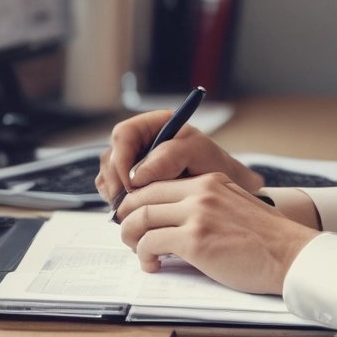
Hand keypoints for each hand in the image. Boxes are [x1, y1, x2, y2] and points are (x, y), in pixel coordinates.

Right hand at [95, 111, 264, 213]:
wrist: (228, 194)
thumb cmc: (217, 168)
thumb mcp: (199, 153)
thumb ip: (169, 156)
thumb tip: (136, 175)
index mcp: (156, 125)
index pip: (123, 135)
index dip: (122, 159)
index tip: (131, 185)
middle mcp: (142, 142)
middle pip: (111, 156)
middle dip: (116, 181)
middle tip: (128, 205)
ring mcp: (135, 164)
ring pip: (108, 175)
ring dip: (116, 194)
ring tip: (137, 210)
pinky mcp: (134, 185)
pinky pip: (113, 192)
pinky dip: (119, 202)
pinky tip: (137, 212)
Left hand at [116, 170, 320, 294]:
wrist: (290, 255)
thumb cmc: (267, 240)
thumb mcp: (235, 206)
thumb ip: (208, 205)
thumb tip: (179, 220)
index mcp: (210, 181)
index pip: (159, 183)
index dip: (139, 201)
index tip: (135, 217)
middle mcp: (201, 192)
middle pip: (143, 197)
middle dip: (127, 218)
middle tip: (128, 235)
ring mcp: (197, 214)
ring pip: (141, 219)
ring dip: (131, 238)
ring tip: (139, 252)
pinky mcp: (195, 240)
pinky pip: (150, 243)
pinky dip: (144, 256)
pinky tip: (154, 265)